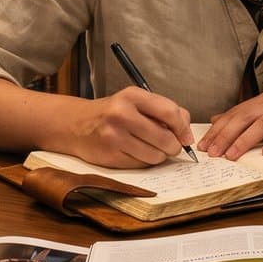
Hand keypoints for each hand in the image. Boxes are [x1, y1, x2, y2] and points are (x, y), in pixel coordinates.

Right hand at [56, 88, 193, 167]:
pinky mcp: (110, 156)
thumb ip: (163, 110)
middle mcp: (122, 114)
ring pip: (155, 156)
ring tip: (151, 148)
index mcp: (132, 95)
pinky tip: (136, 152)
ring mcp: (114, 136)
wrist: (76, 124)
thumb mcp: (135, 101)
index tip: (186, 137)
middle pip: (165, 138)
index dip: (183, 128)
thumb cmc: (112, 113)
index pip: (170, 112)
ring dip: (159, 156)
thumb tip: (186, 132)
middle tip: (170, 146)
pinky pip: (141, 165)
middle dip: (173, 146)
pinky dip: (144, 162)